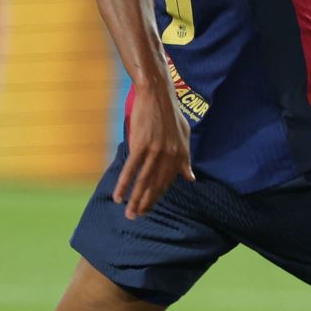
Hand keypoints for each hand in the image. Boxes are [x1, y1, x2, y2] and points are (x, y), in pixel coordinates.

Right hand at [115, 83, 194, 219]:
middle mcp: (170, 156)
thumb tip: (191, 178)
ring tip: (129, 213)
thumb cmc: (170, 114)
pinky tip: (118, 196)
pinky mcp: (141, 145)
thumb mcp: (184, 136)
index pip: (168, 182)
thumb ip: (186, 159)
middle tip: (137, 217)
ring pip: (143, 181)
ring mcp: (155, 151)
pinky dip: (124, 184)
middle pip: (156, 185)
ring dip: (135, 200)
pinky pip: (131, 169)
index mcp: (180, 155)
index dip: (158, 196)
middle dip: (146, 204)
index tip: (149, 207)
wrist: (157, 94)